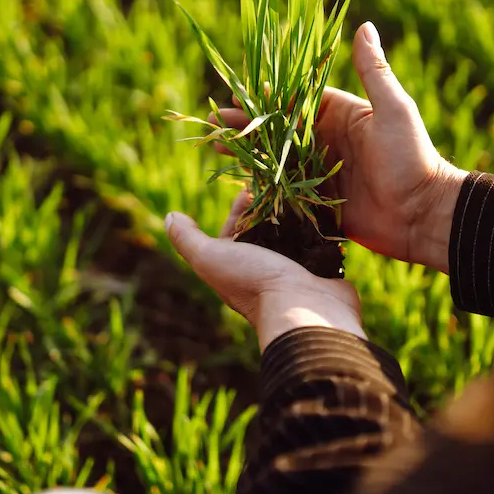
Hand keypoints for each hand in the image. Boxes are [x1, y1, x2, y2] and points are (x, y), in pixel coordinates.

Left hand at [165, 192, 364, 350]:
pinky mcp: (320, 269)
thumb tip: (170, 217)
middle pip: (265, 230)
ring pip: (293, 234)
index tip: (251, 187)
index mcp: (235, 267)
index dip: (239, 207)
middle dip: (269, 206)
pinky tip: (322, 207)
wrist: (303, 309)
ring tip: (301, 190)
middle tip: (279, 184)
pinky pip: (319, 242)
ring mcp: (293, 271)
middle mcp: (263, 270)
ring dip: (295, 213)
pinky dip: (319, 225)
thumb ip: (188, 239)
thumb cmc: (253, 281)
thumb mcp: (210, 258)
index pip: (234, 229)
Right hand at [212, 22, 467, 273]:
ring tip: (215, 146)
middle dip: (246, 124)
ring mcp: (320, 172)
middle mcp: (326, 141)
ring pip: (275, 158)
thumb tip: (365, 26)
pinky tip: (236, 180)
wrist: (423, 215)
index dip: (266, 97)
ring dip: (246, 152)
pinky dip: (262, 184)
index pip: (296, 100)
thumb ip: (374, 72)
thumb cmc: (412, 158)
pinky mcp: (319, 201)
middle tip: (215, 121)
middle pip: (277, 129)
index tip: (237, 92)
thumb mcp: (393, 111)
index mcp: (341, 115)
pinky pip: (285, 189)